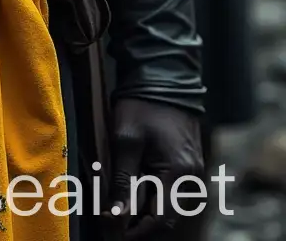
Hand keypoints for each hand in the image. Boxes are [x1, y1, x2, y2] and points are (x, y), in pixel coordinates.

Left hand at [106, 98, 203, 236]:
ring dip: (144, 209)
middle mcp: (191, 176)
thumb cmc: (142, 105)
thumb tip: (116, 217)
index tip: (110, 229)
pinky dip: (151, 195)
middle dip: (138, 223)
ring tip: (118, 204)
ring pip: (167, 205)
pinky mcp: (187, 163)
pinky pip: (170, 190)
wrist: (162, 75)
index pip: (160, 221)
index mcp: (179, 172)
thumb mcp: (126, 141)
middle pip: (165, 217)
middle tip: (110, 219)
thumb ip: (122, 181)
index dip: (134, 231)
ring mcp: (191, 170)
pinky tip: (133, 188)